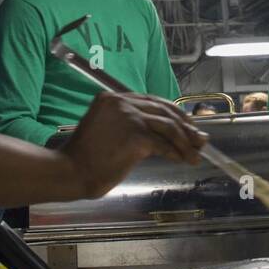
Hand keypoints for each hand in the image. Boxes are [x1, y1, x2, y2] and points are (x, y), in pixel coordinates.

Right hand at [62, 91, 206, 197]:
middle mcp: (121, 102)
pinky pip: (163, 145)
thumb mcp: (107, 131)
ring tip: (195, 154)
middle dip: (185, 126)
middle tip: (199, 139)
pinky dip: (176, 153)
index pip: (152, 100)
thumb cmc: (86, 157)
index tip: (186, 124)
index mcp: (112, 97)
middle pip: (163, 110)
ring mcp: (129, 117)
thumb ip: (131, 125)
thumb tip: (164, 134)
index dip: (173, 112)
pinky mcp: (135, 135)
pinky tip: (181, 160)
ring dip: (185, 142)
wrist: (70, 171)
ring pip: (168, 126)